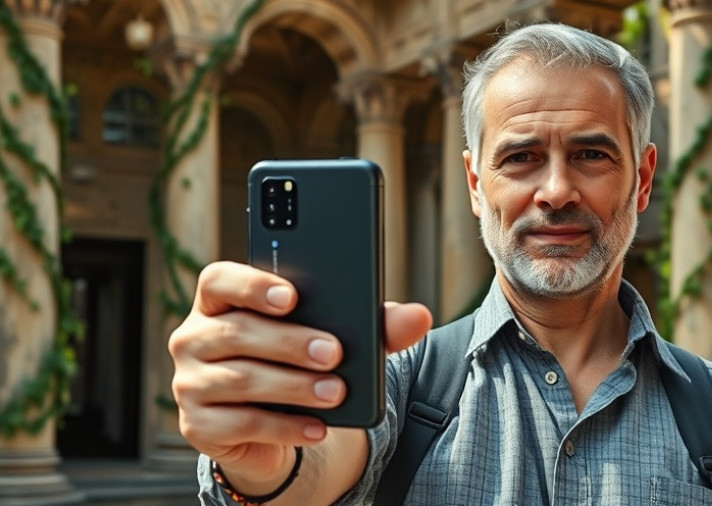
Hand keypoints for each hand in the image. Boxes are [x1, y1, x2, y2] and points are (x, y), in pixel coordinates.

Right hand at [168, 261, 431, 486]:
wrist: (273, 424)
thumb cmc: (300, 362)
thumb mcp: (337, 337)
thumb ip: (374, 324)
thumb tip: (419, 316)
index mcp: (220, 302)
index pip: (219, 279)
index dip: (252, 284)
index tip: (292, 296)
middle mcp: (194, 337)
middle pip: (236, 332)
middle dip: (289, 342)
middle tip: (334, 352)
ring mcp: (190, 384)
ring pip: (240, 380)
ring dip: (294, 386)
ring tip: (335, 391)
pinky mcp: (199, 427)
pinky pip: (242, 424)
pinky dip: (285, 425)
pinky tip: (318, 426)